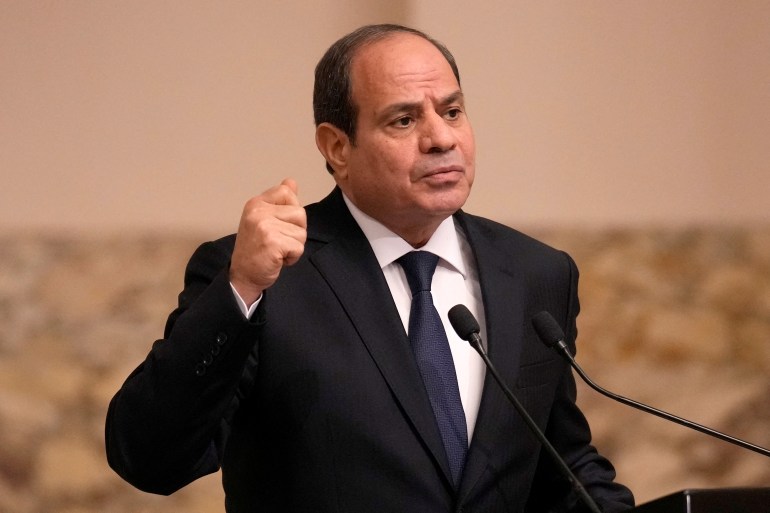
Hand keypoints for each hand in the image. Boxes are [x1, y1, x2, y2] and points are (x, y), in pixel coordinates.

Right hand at [229, 178, 306, 304]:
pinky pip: (299, 247)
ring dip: (294, 245)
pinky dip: (292, 257)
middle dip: (295, 231)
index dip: (291, 211)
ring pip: (301, 232)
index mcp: (256, 203)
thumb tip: (291, 181)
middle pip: (300, 213)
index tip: (280, 224)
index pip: (287, 191)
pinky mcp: (273, 242)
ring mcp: (265, 226)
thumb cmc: (255, 249)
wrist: (242, 275)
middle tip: (278, 241)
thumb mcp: (263, 219)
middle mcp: (258, 211)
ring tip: (277, 250)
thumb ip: (279, 201)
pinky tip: (278, 259)